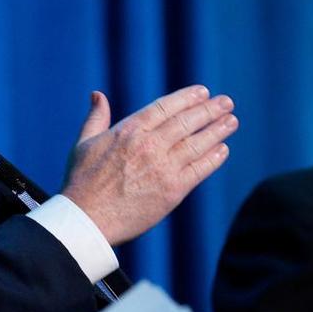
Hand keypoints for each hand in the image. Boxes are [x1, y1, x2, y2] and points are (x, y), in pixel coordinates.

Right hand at [62, 87, 236, 244]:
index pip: (166, 107)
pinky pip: (199, 170)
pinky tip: (223, 150)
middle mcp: (149, 145)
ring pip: (197, 144)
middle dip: (209, 110)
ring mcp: (163, 168)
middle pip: (187, 122)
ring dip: (217, 130)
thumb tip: (98, 95)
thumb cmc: (81, 183)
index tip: (203, 92)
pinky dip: (213, 158)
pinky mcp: (172, 191)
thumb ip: (95, 117)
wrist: (86, 219)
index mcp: (129, 130)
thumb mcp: (84, 143)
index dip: (187, 98)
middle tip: (226, 102)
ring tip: (231, 121)